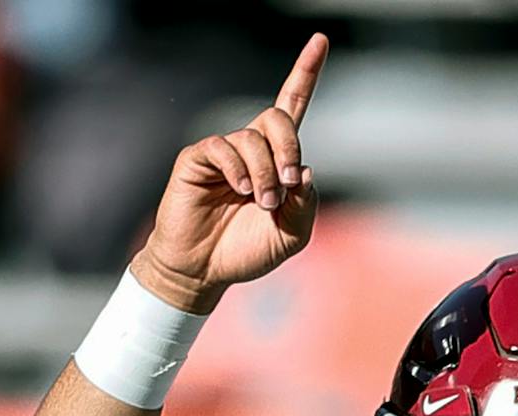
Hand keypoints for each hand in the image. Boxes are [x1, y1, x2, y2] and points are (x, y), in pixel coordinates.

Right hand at [131, 33, 327, 312]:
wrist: (205, 271)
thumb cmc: (246, 251)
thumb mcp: (291, 235)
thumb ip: (306, 205)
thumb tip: (304, 169)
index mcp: (276, 159)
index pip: (293, 107)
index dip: (306, 74)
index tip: (320, 41)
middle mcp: (250, 148)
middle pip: (278, 117)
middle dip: (289, 146)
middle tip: (286, 183)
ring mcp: (223, 152)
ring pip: (253, 138)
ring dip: (264, 173)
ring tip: (260, 203)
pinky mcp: (197, 159)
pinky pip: (222, 147)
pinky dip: (237, 169)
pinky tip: (239, 190)